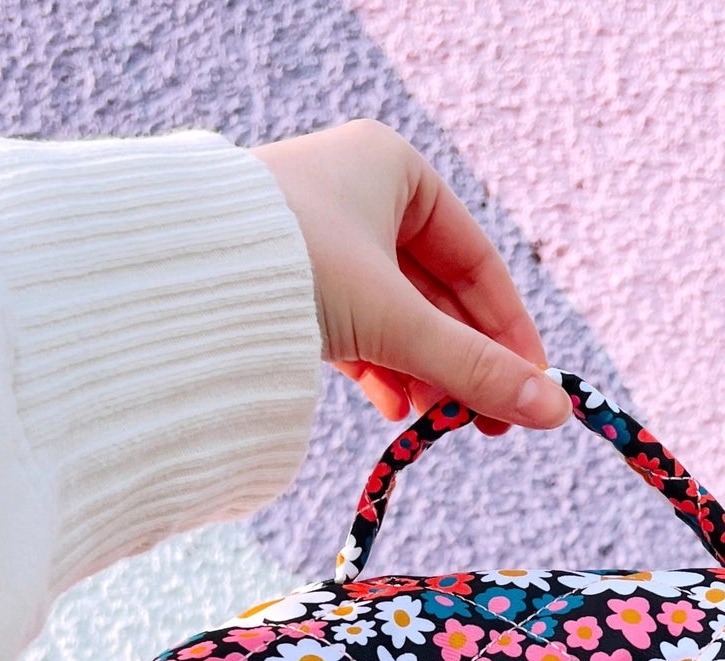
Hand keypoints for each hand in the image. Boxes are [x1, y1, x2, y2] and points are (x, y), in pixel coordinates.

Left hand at [252, 120, 570, 436]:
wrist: (170, 278)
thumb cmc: (293, 270)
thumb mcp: (398, 323)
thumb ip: (476, 369)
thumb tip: (554, 414)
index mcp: (395, 170)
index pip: (476, 263)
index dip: (509, 332)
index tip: (531, 389)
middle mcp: (357, 194)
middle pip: (436, 294)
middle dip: (463, 364)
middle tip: (491, 425)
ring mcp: (318, 239)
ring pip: (393, 316)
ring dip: (423, 373)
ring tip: (440, 425)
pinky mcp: (283, 281)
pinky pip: (350, 327)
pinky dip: (377, 369)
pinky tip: (394, 412)